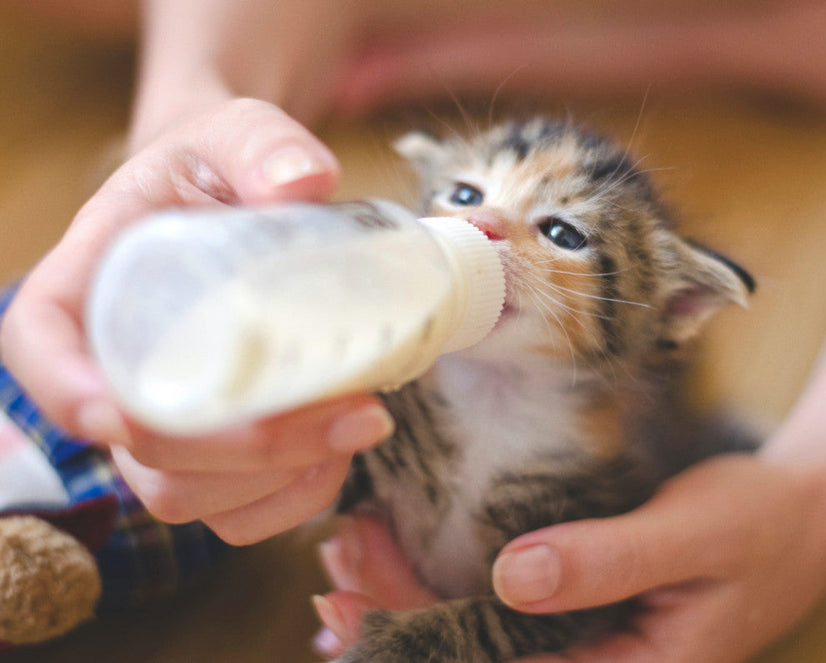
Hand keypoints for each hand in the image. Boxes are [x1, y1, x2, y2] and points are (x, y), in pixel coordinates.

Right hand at [0, 97, 393, 544]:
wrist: (243, 205)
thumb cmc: (221, 170)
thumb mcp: (235, 132)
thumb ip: (261, 143)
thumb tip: (304, 181)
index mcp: (87, 284)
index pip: (40, 347)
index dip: (68, 393)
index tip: (120, 415)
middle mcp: (113, 367)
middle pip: (141, 448)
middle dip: (242, 449)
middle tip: (351, 409)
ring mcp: (164, 422)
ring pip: (189, 495)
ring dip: (279, 477)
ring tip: (362, 418)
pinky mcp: (214, 454)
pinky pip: (236, 514)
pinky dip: (293, 498)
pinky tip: (342, 449)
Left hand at [313, 455, 825, 662]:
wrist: (805, 514)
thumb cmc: (758, 523)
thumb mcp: (692, 535)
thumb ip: (607, 561)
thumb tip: (511, 579)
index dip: (418, 648)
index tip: (352, 607)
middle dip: (398, 623)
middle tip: (335, 571)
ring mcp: (592, 647)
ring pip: (483, 641)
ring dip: (413, 607)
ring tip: (350, 564)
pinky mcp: (586, 613)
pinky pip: (505, 617)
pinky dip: (450, 593)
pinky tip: (402, 573)